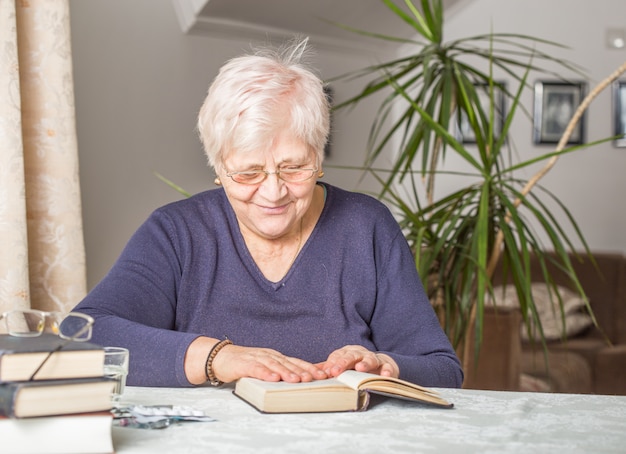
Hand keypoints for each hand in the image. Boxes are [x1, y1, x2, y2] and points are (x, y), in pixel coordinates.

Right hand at [185, 337, 325, 384]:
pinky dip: (265, 373)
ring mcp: (257, 358)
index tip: (323, 374)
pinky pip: (256, 368)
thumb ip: (279, 371)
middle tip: (316, 378)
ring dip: (287, 372)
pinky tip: (272, 378)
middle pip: (289, 363)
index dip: (310, 367)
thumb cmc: (245, 364)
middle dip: (303, 370)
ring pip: (275, 365)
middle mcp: (269, 355)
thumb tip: (299, 382)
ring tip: (297, 380)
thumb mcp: (265, 367)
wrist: (221, 357)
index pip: (296, 362)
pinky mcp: (245, 364)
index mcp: (276, 357)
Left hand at [317, 345, 399, 378]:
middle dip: (343, 363)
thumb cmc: (357, 365)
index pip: (338, 356)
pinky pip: (388, 368)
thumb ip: (328, 368)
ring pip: (369, 359)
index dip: (333, 363)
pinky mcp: (387, 366)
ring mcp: (374, 359)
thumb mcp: (343, 365)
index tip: (327, 372)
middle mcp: (360, 354)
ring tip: (360, 369)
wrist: (382, 364)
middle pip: (351, 356)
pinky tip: (385, 376)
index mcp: (348, 352)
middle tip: (336, 371)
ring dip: (365, 364)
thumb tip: (309, 372)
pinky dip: (387, 371)